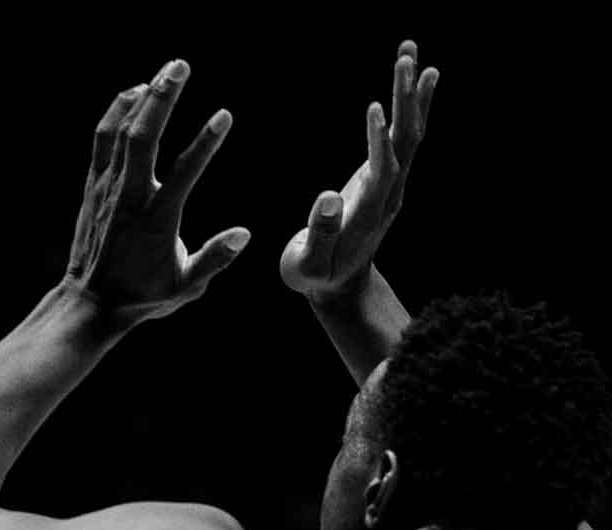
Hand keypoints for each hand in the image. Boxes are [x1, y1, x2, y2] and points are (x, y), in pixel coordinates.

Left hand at [67, 59, 248, 326]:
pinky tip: (136, 92)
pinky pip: (103, 140)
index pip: (183, 175)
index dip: (205, 144)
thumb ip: (213, 260)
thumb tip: (244, 234)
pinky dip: (118, 112)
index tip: (225, 116)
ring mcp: (107, 190)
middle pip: (142, 139)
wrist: (90, 302)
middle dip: (162, 99)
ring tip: (166, 71)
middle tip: (181, 66)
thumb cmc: (142, 296)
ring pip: (121, 133)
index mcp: (156, 222)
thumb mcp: (184, 288)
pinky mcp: (94, 186)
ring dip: (142, 97)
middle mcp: (128, 200)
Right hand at [280, 40, 438, 301]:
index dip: (379, 142)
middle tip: (406, 61)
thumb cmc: (315, 276)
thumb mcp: (307, 265)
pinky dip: (408, 101)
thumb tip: (329, 196)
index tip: (375, 108)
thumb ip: (320, 233)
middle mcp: (389, 192)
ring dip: (411, 92)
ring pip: (409, 132)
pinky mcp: (386, 172)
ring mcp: (391, 181)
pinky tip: (414, 72)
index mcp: (369, 213)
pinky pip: (402, 133)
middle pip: (405, 142)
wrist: (340, 284)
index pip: (383, 171)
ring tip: (410, 51)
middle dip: (405, 101)